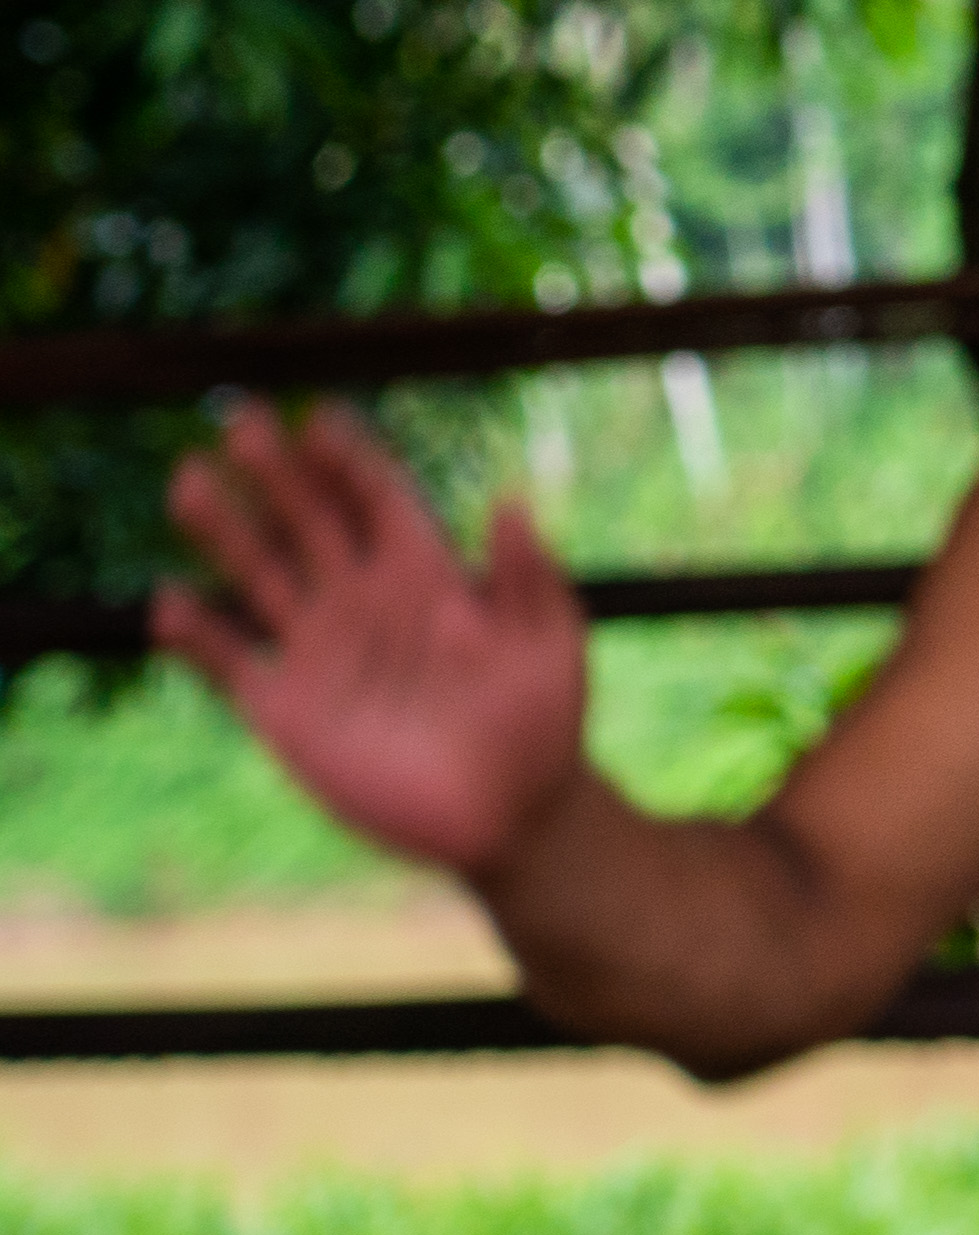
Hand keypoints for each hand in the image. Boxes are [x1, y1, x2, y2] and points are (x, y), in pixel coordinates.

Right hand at [154, 403, 594, 879]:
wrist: (510, 816)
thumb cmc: (544, 726)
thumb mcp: (552, 648)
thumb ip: (528, 581)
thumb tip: (510, 501)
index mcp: (429, 578)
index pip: (379, 500)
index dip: (350, 459)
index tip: (318, 417)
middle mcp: (365, 603)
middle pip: (310, 521)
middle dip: (277, 472)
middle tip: (241, 418)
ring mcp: (321, 652)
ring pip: (261, 576)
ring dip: (225, 531)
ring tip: (189, 480)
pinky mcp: (287, 710)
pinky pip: (230, 663)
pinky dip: (198, 637)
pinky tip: (170, 602)